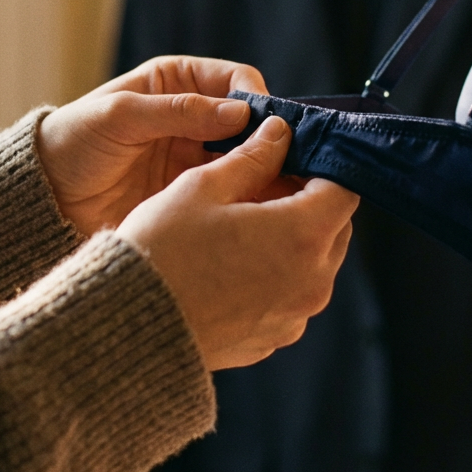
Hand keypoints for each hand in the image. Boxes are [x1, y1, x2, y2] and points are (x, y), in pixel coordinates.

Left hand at [38, 56, 268, 234]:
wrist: (44, 196)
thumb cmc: (73, 142)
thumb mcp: (120, 117)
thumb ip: (178, 111)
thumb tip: (241, 112)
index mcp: (177, 82)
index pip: (236, 80)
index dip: (257, 99)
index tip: (268, 126)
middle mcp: (194, 116)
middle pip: (251, 122)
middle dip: (271, 139)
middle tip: (289, 163)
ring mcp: (195, 156)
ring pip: (248, 158)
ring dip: (266, 171)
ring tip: (282, 190)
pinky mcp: (191, 192)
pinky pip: (232, 190)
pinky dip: (250, 197)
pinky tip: (261, 209)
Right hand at [117, 116, 359, 369]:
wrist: (126, 326)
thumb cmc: (161, 250)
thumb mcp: (203, 187)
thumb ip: (253, 156)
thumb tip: (279, 133)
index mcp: (304, 235)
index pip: (344, 187)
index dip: (321, 166)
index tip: (290, 157)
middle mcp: (312, 281)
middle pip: (334, 226)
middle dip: (307, 202)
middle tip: (260, 186)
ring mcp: (295, 316)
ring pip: (314, 263)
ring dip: (292, 240)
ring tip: (239, 227)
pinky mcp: (273, 339)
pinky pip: (289, 296)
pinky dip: (274, 276)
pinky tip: (230, 265)